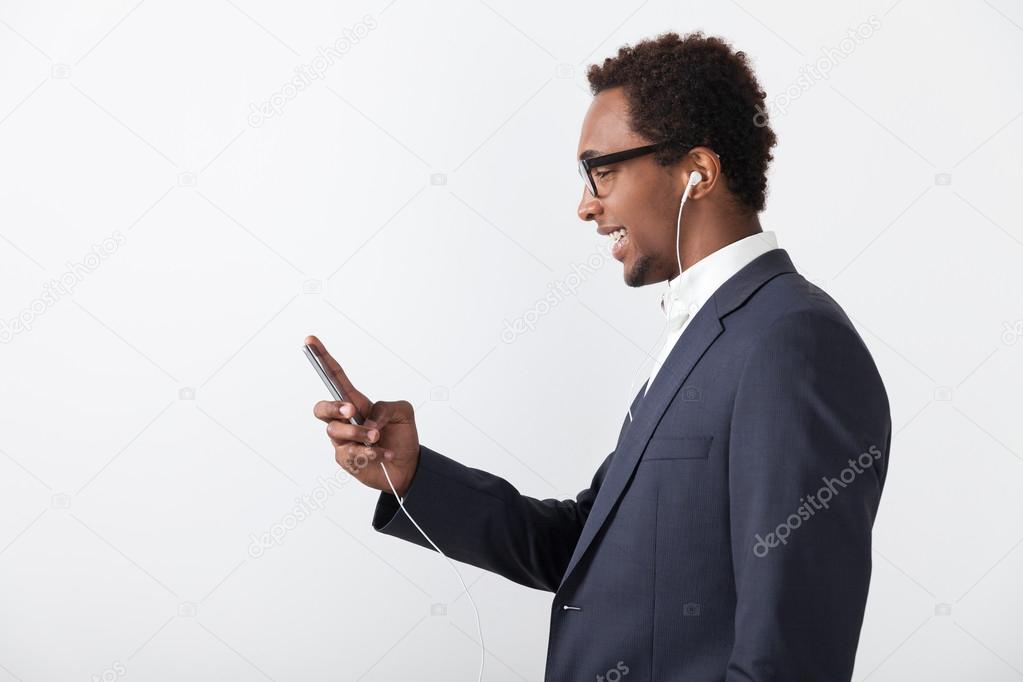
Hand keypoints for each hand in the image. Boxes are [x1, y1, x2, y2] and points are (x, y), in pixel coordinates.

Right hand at [306, 335, 419, 497]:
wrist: (408, 466)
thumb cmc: (401, 436)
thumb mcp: (403, 412)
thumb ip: (386, 407)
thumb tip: (368, 423)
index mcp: (355, 401)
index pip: (334, 377)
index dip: (322, 359)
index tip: (310, 340)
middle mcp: (344, 420)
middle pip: (321, 409)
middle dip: (332, 407)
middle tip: (350, 410)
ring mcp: (342, 441)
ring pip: (336, 432)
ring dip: (359, 433)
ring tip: (377, 437)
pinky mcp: (346, 460)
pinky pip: (349, 453)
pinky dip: (370, 452)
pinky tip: (384, 454)